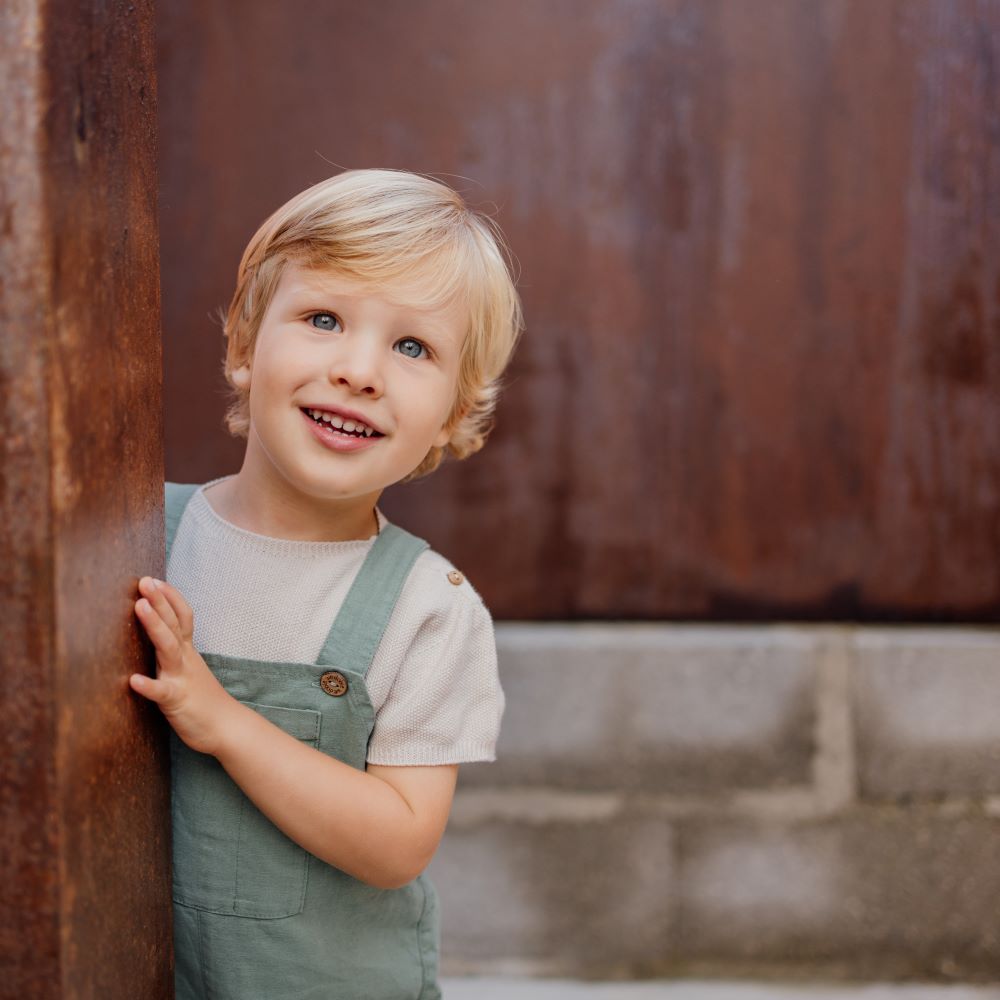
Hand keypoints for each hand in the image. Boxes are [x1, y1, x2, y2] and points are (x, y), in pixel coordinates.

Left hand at [129, 576, 236, 756]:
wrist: (227, 728)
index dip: (170, 597)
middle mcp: (185, 659)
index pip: (182, 617)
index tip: (156, 578)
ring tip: (140, 607)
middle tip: (145, 580)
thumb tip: (161, 636)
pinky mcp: (176, 701)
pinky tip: (133, 681)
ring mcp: (182, 678)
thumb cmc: (205, 700)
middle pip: (174, 624)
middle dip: (159, 600)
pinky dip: (149, 685)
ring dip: (154, 625)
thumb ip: (176, 652)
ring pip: (167, 647)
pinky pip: (162, 692)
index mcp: (188, 652)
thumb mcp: (190, 669)